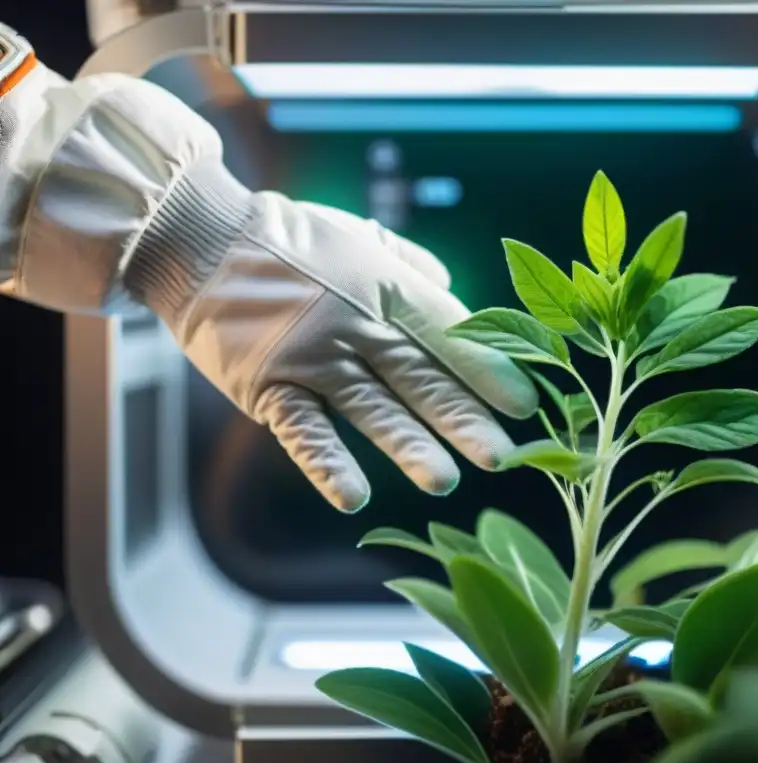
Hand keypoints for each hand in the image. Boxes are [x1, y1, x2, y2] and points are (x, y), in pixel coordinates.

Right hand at [133, 163, 536, 510]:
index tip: (524, 406)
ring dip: (409, 445)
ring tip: (445, 481)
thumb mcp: (360, 236)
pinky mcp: (266, 384)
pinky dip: (326, 463)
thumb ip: (411, 266)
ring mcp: (310, 355)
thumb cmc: (290, 240)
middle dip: (464, 418)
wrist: (198, 236)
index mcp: (385, 285)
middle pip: (421, 376)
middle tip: (504, 457)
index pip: (449, 332)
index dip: (489, 369)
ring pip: (370, 406)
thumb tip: (451, 291)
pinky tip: (354, 498)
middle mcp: (355, 321)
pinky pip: (302, 429)